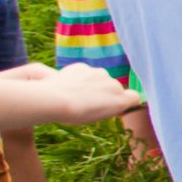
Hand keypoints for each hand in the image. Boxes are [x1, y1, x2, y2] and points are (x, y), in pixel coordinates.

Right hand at [11, 64, 143, 126]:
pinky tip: (123, 111)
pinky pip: (134, 98)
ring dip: (113, 101)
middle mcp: (99, 72)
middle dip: (105, 96)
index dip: (94, 89)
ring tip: (99, 112)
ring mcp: (111, 84)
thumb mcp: (46, 82)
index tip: (88, 99)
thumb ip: (55, 80)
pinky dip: (131, 104)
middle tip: (92, 108)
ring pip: (119, 92)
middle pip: (109, 85)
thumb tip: (48, 78)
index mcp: (81, 69)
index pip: (94, 78)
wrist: (57, 100)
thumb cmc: (46, 95)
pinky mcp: (120, 97)